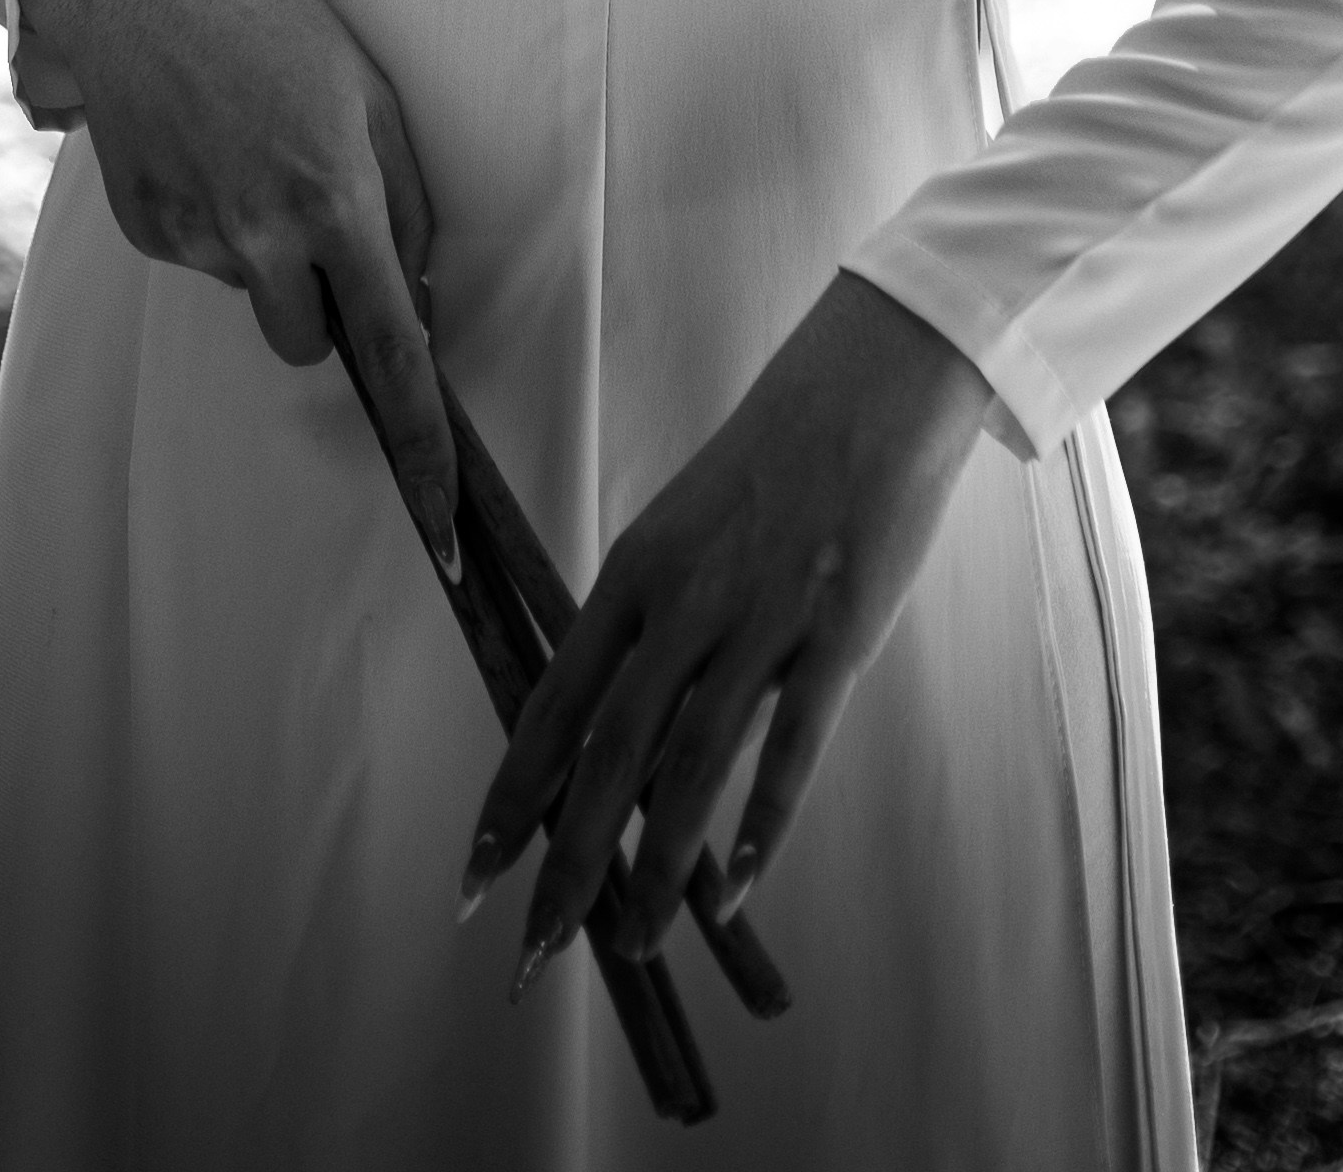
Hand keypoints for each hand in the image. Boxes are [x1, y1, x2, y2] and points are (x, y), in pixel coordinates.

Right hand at [7, 0, 457, 564]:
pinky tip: (201, 141)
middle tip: (315, 210)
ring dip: (262, 250)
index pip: (393, 353)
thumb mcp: (369, 91)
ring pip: (250, 293)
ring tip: (248, 145)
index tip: (444, 523)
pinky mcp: (141, 227)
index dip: (423, 445)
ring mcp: (192, 239)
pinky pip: (198, 255)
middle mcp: (261, 237)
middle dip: (320, 303)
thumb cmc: (269, 12)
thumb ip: (402, 200)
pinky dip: (209, 216)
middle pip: (307, 341)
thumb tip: (412, 287)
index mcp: (335, 201)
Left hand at [463, 273, 990, 983]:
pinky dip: (761, 826)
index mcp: (634, 575)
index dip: (511, 798)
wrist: (868, 386)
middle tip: (532, 955)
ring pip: (690, 766)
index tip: (474, 877)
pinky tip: (735, 894)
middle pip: (608, 755)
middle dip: (565, 864)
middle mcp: (682, 603)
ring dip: (656, 869)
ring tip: (630, 947)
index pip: (552, 705)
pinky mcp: (838, 634)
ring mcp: (760, 620)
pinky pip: (792, 746)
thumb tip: (613, 740)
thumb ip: (650, 630)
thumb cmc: (771, 466)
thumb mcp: (684, 533)